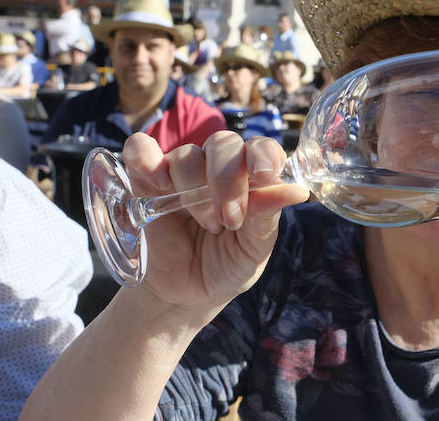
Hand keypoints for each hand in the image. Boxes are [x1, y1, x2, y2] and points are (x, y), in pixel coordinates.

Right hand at [121, 131, 309, 313]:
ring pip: (187, 154)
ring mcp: (180, 173)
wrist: (185, 295)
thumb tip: (299, 190)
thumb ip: (268, 215)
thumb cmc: (227, 267)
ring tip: (205, 224)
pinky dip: (146, 159)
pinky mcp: (145, 181)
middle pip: (222, 144)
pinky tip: (158, 184)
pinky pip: (140, 150)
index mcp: (250, 178)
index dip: (263, 155)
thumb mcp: (254, 248)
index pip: (260, 147)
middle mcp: (216, 168)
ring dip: (194, 188)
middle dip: (227, 180)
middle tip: (230, 219)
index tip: (264, 175)